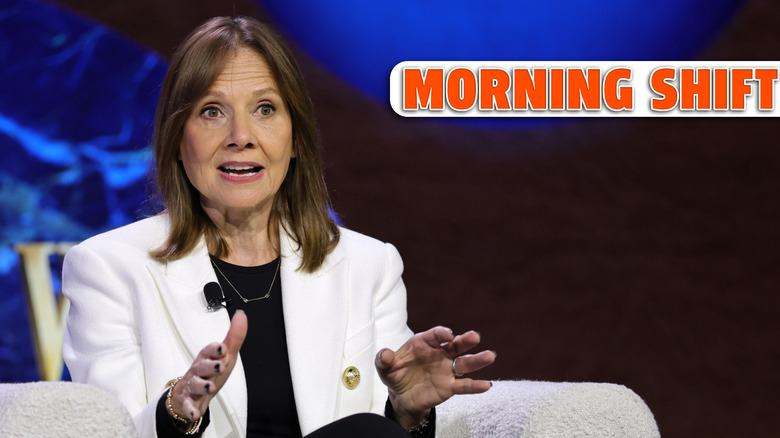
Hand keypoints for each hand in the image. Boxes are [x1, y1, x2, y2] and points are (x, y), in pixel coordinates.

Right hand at [168, 310, 247, 422]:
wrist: (192, 393)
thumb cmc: (210, 371)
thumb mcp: (225, 355)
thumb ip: (234, 337)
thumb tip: (241, 315)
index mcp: (207, 357)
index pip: (209, 350)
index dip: (215, 349)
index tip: (223, 347)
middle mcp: (198, 370)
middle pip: (202, 366)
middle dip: (210, 366)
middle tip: (220, 366)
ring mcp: (192, 385)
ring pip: (194, 384)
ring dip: (202, 386)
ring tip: (210, 387)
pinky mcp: (188, 401)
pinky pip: (188, 405)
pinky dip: (191, 409)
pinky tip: (195, 413)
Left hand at [375, 326, 495, 427]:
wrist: (401, 395)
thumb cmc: (396, 374)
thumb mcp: (385, 367)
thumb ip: (385, 359)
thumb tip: (386, 354)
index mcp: (424, 343)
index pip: (435, 335)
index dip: (441, 333)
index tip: (447, 334)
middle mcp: (440, 353)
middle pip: (455, 345)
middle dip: (465, 340)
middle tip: (475, 336)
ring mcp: (446, 370)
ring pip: (464, 363)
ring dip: (477, 360)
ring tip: (490, 356)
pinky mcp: (449, 386)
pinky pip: (464, 386)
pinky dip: (475, 386)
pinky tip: (486, 385)